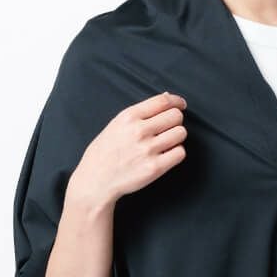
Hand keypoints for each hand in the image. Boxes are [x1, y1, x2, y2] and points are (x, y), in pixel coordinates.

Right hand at [71, 91, 187, 205]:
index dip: (177, 102)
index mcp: (129, 116)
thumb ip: (141, 112)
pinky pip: (180, 153)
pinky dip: (176, 153)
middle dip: (175, 121)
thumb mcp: (116, 124)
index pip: (164, 101)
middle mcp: (139, 131)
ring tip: (166, 143)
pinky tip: (166, 155)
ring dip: (176, 138)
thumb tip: (168, 96)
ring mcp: (147, 149)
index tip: (181, 105)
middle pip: (176, 116)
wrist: (96, 180)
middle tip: (168, 129)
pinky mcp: (155, 168)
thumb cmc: (105, 152)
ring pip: (181, 133)